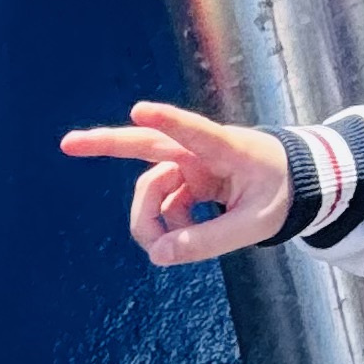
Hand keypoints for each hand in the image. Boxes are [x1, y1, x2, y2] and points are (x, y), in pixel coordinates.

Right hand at [60, 102, 291, 266]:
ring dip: (149, 221)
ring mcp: (191, 163)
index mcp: (231, 149)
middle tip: (67, 143)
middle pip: (149, 143)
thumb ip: (208, 241)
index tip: (139, 108)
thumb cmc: (282, 193)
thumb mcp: (256, 224)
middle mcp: (203, 151)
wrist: (297, 180)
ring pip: (151, 191)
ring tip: (165, 249)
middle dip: (107, 144)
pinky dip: (165, 225)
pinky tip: (181, 236)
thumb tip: (157, 255)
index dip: (169, 121)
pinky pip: (161, 205)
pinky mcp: (187, 178)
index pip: (197, 132)